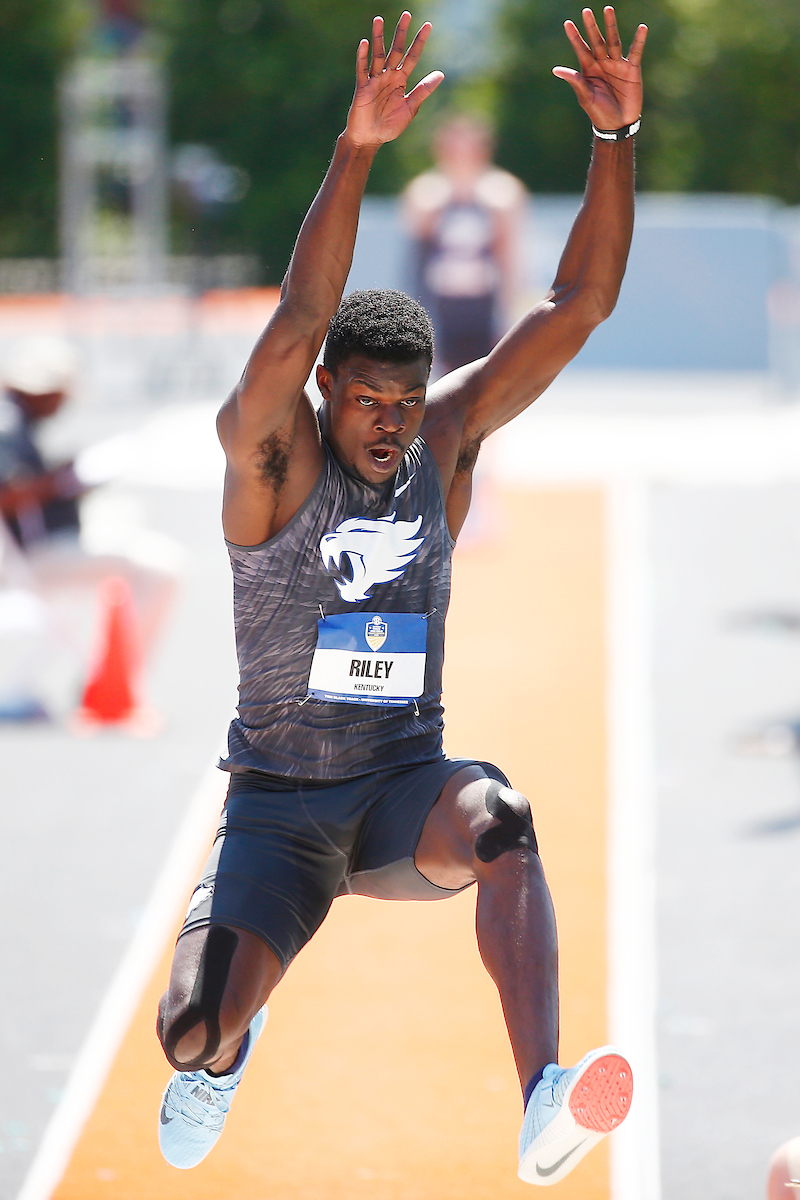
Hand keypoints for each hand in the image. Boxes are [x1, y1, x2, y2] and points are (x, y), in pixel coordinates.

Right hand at [345, 12, 443, 148]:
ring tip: (378, 20)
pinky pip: (362, 69)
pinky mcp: (362, 87)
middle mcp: (388, 76)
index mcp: (401, 81)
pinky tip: (364, 43)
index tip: (428, 25)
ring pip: (377, 55)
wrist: (370, 140)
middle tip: (406, 14)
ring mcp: (374, 80)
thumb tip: (441, 74)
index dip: (419, 42)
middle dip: (401, 33)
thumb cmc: (389, 127)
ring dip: (377, 38)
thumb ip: (423, 90)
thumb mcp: (409, 109)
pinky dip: (362, 56)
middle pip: (396, 50)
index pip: (412, 57)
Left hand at [553, 6, 645, 129]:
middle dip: (591, 27)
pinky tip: (642, 27)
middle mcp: (602, 64)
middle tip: (586, 11)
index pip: (581, 50)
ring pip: (613, 41)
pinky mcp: (632, 69)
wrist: (618, 125)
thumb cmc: (599, 113)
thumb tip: (556, 70)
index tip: (567, 23)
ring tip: (608, 9)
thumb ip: (575, 81)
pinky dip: (639, 40)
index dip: (574, 37)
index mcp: (589, 70)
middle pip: (596, 41)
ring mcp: (617, 65)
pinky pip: (635, 52)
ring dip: (611, 26)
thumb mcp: (586, 97)